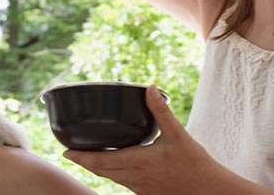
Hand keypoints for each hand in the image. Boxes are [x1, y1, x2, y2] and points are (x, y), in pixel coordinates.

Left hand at [63, 85, 219, 194]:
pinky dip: (111, 173)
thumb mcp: (178, 135)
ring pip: (110, 178)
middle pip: (99, 171)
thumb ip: (161, 111)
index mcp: (138, 162)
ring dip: (96, 168)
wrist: (209, 190)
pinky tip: (114, 165)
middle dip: (83, 162)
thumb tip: (149, 89)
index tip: (65, 152)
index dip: (80, 157)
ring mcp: (139, 187)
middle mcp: (134, 177)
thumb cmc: (194, 164)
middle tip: (69, 153)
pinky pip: (122, 182)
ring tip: (86, 157)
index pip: (100, 161)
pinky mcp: (145, 192)